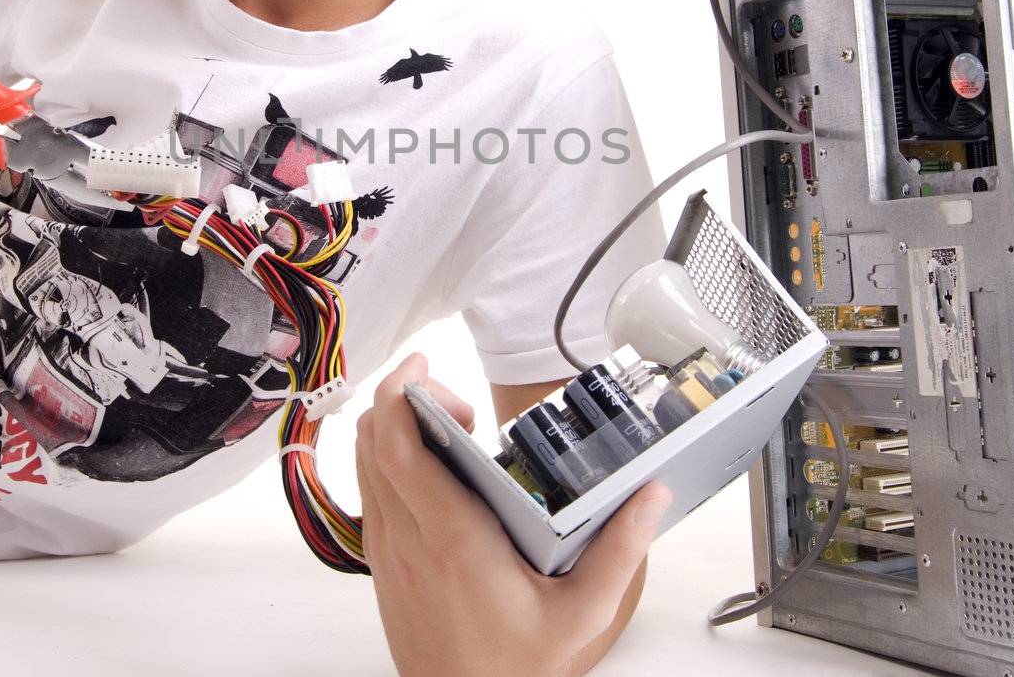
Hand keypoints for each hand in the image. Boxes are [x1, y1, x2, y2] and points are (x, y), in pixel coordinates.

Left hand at [355, 353, 670, 676]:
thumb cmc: (514, 668)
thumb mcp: (583, 614)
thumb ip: (619, 551)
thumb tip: (649, 498)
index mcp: (454, 540)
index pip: (399, 447)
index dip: (401, 392)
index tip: (422, 367)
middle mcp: (407, 538)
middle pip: (374, 439)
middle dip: (406, 398)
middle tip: (459, 404)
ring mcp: (387, 549)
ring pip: (364, 460)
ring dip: (396, 428)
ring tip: (450, 432)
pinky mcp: (380, 561)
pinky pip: (370, 489)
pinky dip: (389, 459)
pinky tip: (435, 470)